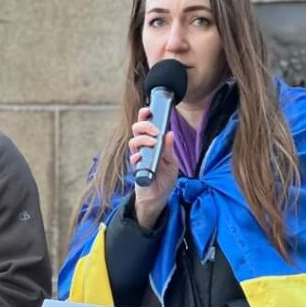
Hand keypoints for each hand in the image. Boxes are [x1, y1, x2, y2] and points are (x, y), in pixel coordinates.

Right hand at [128, 107, 179, 228]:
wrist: (158, 196)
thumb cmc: (165, 178)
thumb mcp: (172, 162)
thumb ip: (169, 149)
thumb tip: (170, 133)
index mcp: (152, 143)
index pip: (145, 125)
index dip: (144, 116)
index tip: (148, 110)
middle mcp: (143, 148)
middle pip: (136, 129)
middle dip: (144, 126)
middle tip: (154, 130)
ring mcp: (138, 157)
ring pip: (133, 142)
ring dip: (143, 140)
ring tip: (153, 143)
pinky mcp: (136, 168)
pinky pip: (133, 159)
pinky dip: (137, 157)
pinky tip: (142, 158)